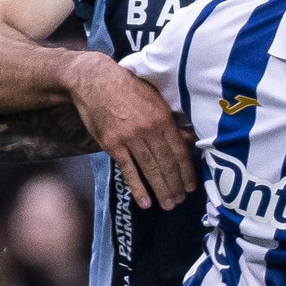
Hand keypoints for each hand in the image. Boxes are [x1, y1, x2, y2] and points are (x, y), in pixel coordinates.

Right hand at [65, 51, 197, 209]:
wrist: (95, 81)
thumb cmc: (127, 87)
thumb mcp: (154, 98)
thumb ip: (171, 120)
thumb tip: (189, 139)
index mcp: (162, 117)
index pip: (178, 150)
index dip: (186, 171)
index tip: (191, 186)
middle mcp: (148, 129)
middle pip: (166, 163)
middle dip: (175, 185)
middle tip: (180, 201)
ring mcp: (129, 138)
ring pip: (149, 169)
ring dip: (160, 190)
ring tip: (168, 205)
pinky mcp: (112, 144)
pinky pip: (128, 170)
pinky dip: (137, 187)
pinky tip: (145, 201)